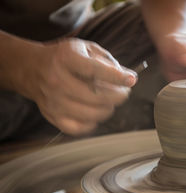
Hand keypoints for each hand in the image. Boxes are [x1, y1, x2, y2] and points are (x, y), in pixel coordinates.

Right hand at [18, 38, 135, 134]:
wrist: (33, 68)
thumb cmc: (66, 58)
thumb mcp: (86, 49)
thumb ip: (109, 61)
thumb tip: (130, 78)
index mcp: (66, 58)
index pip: (94, 70)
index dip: (116, 77)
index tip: (131, 80)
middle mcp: (57, 80)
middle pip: (96, 96)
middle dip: (118, 96)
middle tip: (123, 92)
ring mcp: (54, 100)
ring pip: (92, 114)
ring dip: (108, 109)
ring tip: (109, 101)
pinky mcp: (52, 116)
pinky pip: (79, 128)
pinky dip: (93, 123)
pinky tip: (94, 112)